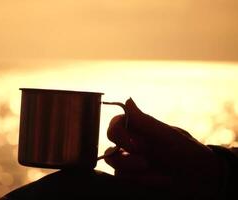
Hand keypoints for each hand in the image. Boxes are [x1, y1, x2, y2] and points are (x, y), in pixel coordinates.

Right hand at [105, 98, 224, 198]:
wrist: (202, 177)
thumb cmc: (187, 151)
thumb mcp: (166, 135)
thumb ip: (144, 121)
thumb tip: (127, 100)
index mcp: (139, 128)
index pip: (115, 125)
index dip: (118, 135)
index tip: (133, 146)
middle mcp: (132, 143)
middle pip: (110, 146)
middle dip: (126, 158)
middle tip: (145, 163)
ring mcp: (131, 160)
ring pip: (114, 164)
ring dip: (131, 170)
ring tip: (152, 171)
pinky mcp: (134, 177)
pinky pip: (124, 178)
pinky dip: (141, 181)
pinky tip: (160, 180)